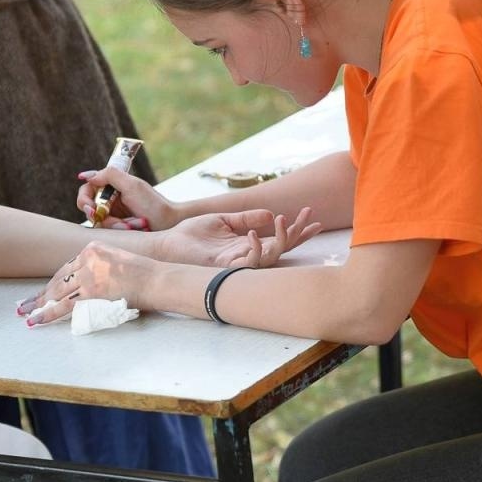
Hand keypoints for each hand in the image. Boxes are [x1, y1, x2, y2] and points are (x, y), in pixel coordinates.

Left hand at [18, 242, 154, 325]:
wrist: (157, 279)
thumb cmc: (146, 274)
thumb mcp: (121, 261)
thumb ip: (104, 268)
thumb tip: (96, 284)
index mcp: (93, 248)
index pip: (68, 267)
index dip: (54, 282)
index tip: (45, 291)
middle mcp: (87, 258)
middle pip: (59, 279)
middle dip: (42, 294)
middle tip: (26, 304)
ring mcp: (88, 275)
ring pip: (57, 292)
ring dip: (39, 305)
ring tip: (26, 313)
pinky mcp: (91, 291)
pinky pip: (64, 305)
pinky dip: (48, 314)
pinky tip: (37, 320)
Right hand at [75, 165, 180, 230]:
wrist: (169, 224)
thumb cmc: (153, 204)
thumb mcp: (132, 186)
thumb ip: (110, 175)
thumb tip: (86, 176)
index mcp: (112, 184)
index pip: (87, 188)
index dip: (84, 198)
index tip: (91, 208)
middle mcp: (110, 198)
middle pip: (89, 207)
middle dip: (98, 215)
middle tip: (106, 218)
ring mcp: (113, 214)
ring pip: (98, 221)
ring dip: (112, 224)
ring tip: (129, 224)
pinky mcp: (117, 227)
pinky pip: (107, 231)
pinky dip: (118, 229)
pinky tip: (130, 228)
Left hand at [158, 207, 320, 267]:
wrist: (168, 244)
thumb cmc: (192, 235)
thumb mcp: (223, 220)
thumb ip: (246, 218)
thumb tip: (269, 213)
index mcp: (248, 245)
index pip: (279, 239)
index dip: (297, 230)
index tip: (313, 217)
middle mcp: (248, 256)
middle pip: (282, 248)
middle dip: (298, 234)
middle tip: (311, 218)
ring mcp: (238, 264)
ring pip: (271, 257)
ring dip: (281, 239)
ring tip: (283, 219)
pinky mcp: (225, 268)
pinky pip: (249, 263)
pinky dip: (255, 249)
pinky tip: (253, 234)